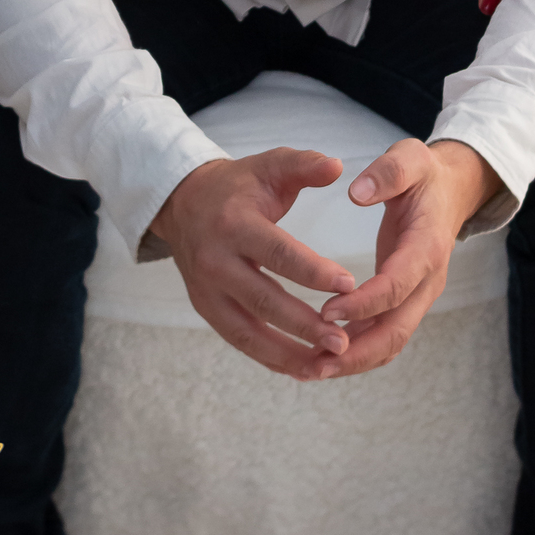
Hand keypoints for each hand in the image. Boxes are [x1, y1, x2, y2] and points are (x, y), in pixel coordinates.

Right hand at [149, 150, 357, 380]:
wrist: (184, 203)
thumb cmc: (238, 185)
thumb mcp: (268, 165)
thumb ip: (303, 165)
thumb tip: (337, 166)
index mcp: (234, 223)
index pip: (277, 253)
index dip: (313, 271)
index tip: (350, 285)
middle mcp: (216, 261)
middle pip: (264, 301)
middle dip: (305, 326)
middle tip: (344, 342)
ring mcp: (207, 291)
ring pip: (250, 332)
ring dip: (290, 353)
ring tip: (328, 366)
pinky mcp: (207, 310)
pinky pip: (241, 342)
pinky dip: (272, 360)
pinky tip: (304, 370)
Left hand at [316, 139, 502, 377]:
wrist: (450, 191)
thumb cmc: (424, 174)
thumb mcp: (410, 158)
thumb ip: (388, 171)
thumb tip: (357, 190)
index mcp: (426, 247)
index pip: (396, 286)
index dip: (364, 303)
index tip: (327, 311)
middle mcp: (426, 281)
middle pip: (395, 331)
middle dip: (357, 352)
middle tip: (316, 364)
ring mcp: (418, 295)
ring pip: (390, 342)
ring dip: (354, 361)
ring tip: (311, 371)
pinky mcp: (405, 301)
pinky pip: (384, 336)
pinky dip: (357, 352)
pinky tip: (323, 359)